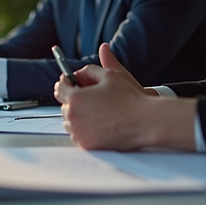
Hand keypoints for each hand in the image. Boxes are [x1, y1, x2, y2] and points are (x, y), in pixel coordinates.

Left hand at [54, 43, 196, 150]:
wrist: (146, 123)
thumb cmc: (130, 99)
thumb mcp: (111, 75)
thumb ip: (93, 68)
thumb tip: (89, 60)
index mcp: (75, 98)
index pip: (59, 88)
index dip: (66, 82)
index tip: (72, 82)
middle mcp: (73, 116)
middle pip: (64, 105)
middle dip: (74, 99)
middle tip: (92, 97)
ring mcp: (78, 132)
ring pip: (70, 121)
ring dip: (78, 115)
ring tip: (98, 111)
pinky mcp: (86, 144)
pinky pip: (78, 134)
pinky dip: (85, 129)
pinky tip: (100, 123)